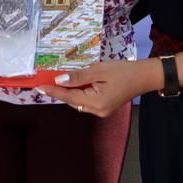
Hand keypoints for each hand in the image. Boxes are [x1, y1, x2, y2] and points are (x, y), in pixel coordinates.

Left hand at [36, 59, 161, 116]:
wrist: (144, 77)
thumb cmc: (123, 71)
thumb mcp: (99, 70)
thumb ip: (78, 76)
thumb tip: (59, 80)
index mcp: (95, 102)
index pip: (68, 96)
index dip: (52, 91)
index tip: (38, 87)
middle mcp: (97, 111)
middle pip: (72, 101)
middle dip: (60, 91)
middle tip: (47, 80)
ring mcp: (101, 111)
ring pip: (78, 101)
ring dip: (70, 91)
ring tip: (60, 80)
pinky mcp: (105, 108)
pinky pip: (86, 101)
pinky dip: (79, 92)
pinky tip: (77, 83)